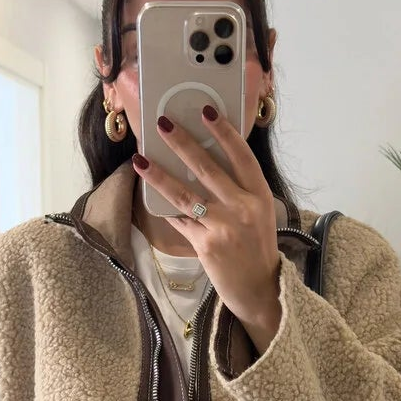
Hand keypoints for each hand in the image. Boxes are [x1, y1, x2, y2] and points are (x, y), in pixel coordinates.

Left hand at [131, 109, 282, 353]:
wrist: (259, 289)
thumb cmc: (256, 249)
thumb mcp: (258, 215)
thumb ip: (238, 192)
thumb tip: (203, 166)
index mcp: (259, 195)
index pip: (241, 156)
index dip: (224, 132)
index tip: (206, 111)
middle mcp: (243, 208)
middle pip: (208, 168)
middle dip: (182, 143)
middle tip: (163, 124)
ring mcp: (224, 227)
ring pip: (185, 194)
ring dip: (159, 174)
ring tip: (140, 159)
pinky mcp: (206, 245)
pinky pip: (181, 221)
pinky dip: (166, 209)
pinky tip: (149, 196)